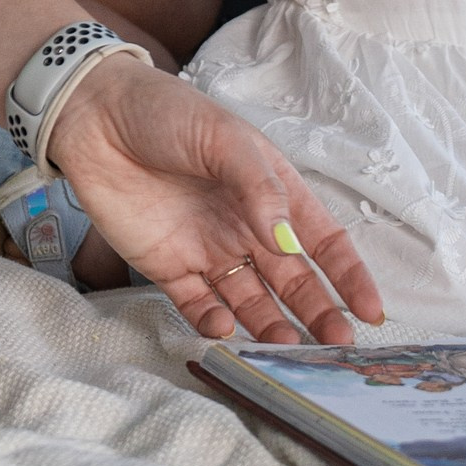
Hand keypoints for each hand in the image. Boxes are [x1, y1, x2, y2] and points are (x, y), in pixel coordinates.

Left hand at [46, 58, 380, 345]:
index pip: (323, 242)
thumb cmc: (166, 114)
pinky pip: (198, 304)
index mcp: (272, 192)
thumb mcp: (224, 140)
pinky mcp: (168, 267)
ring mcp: (209, 250)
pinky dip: (214, 323)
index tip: (371, 311)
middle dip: (318, 314)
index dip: (349, 277)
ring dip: (271, 326)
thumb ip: (260, 191)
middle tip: (336, 348)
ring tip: (287, 351)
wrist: (95, 117)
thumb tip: (289, 246)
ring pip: (251, 301)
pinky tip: (226, 330)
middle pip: (293, 281)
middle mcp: (247, 227)